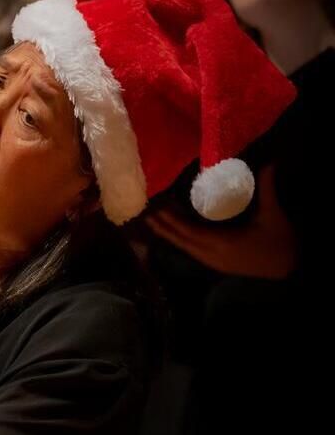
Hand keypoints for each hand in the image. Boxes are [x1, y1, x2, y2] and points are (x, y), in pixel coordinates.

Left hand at [147, 165, 296, 279]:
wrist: (288, 272)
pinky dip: (179, 238)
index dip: (170, 219)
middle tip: (145, 210)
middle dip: (162, 225)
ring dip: (168, 232)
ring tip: (153, 218)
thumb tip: (269, 162)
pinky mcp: (215, 263)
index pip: (187, 231)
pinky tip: (172, 229)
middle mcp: (210, 254)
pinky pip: (190, 249)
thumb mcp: (273, 216)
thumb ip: (267, 189)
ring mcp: (212, 261)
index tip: (157, 206)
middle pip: (179, 239)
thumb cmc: (280, 244)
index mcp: (221, 243)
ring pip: (183, 246)